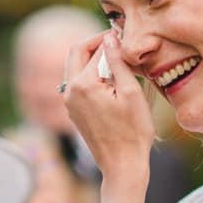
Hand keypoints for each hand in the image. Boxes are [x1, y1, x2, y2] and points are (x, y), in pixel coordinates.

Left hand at [62, 31, 153, 193]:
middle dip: (97, 44)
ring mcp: (69, 103)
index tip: (127, 36)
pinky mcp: (73, 112)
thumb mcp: (131, 92)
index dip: (111, 39)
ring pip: (76, 68)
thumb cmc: (133, 132)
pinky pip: (78, 84)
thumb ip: (118, 61)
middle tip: (119, 43)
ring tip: (119, 62)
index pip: (94, 48)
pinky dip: (91, 76)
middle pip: (77, 53)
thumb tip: (110, 37)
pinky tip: (112, 81)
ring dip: (94, 60)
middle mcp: (69, 91)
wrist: (122, 166)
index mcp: (82, 84)